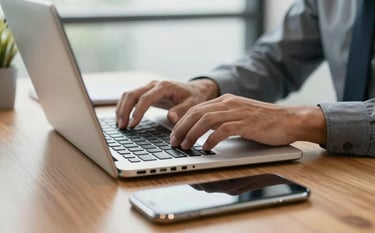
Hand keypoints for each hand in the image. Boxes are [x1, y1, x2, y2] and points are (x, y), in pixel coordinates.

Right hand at [116, 79, 218, 128]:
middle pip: (132, 94)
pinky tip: (122, 119)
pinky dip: (124, 107)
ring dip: (121, 109)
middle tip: (122, 126)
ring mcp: (148, 87)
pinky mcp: (145, 92)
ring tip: (120, 125)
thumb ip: (182, 111)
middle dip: (124, 110)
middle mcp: (153, 85)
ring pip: (128, 95)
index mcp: (164, 87)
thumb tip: (171, 118)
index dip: (138, 111)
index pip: (146, 98)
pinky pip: (130, 98)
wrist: (194, 90)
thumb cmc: (193, 97)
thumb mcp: (192, 104)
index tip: (133, 124)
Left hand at [170, 94, 326, 149]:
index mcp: (226, 100)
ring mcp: (238, 112)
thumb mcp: (239, 116)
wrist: (290, 120)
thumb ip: (222, 120)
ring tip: (185, 146)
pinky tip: (206, 148)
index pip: (196, 108)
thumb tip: (203, 132)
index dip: (182, 122)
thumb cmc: (265, 122)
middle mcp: (229, 103)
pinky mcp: (247, 123)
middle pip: (197, 113)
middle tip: (174, 142)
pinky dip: (211, 139)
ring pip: (206, 120)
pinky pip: (223, 130)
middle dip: (182, 128)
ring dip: (192, 134)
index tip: (174, 134)